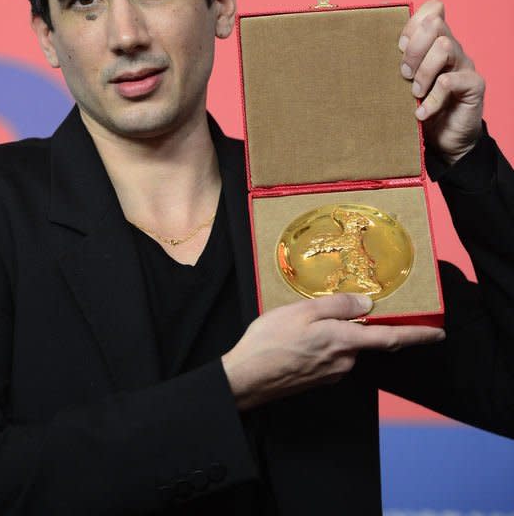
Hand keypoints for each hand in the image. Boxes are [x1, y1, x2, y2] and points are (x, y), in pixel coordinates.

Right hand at [221, 294, 444, 410]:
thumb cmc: (271, 341)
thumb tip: (367, 305)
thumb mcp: (303, 311)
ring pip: (345, 346)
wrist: (246, 378)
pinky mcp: (319, 379)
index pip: (391, 339)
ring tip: (303, 321)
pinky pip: (331, 355)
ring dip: (335, 333)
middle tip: (333, 308)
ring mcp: (332, 373)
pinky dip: (324, 343)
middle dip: (356, 324)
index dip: (417, 336)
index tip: (438, 333)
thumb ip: (339, 306)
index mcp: (344, 342)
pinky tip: (300, 337)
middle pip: (363, 339)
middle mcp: (344, 362)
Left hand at [399, 0, 484, 163]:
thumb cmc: (419, 105)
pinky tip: (422, 113)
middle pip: (435, 24)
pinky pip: (450, 81)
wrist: (444, 138)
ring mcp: (465, 65)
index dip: (412, 25)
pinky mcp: (474, 85)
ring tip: (414, 93)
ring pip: (444, 46)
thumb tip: (365, 49)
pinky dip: (432, 99)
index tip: (398, 49)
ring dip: (423, 71)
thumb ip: (396, 63)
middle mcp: (452, 48)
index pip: (432, 10)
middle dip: (413, 49)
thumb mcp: (404, 82)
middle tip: (403, 74)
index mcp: (435, 42)